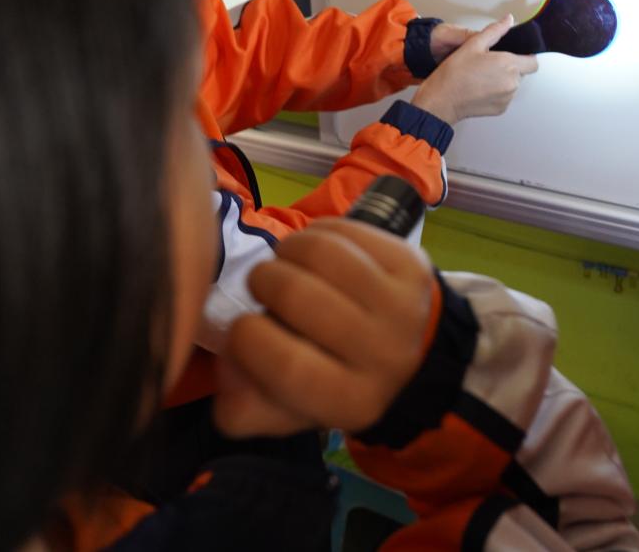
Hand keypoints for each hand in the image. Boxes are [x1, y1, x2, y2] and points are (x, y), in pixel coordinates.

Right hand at [213, 219, 433, 436]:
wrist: (405, 349)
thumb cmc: (330, 373)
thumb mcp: (287, 407)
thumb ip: (244, 405)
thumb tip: (227, 373)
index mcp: (351, 401)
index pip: (285, 364)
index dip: (247, 338)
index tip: (243, 326)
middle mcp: (385, 356)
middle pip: (297, 294)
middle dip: (263, 280)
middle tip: (264, 285)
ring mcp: (404, 306)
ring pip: (322, 252)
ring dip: (288, 249)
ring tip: (286, 262)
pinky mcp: (412, 266)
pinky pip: (346, 230)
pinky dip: (317, 232)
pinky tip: (317, 253)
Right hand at [411, 16, 538, 123]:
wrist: (442, 100)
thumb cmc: (455, 74)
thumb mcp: (473, 44)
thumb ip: (495, 31)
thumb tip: (508, 20)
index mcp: (508, 64)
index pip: (533, 62)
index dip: (526, 57)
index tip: (515, 55)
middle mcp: (512, 83)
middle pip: (522, 73)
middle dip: (511, 67)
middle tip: (489, 64)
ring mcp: (507, 98)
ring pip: (513, 85)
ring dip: (504, 80)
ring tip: (482, 77)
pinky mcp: (501, 109)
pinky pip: (505, 97)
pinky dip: (497, 92)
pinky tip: (481, 88)